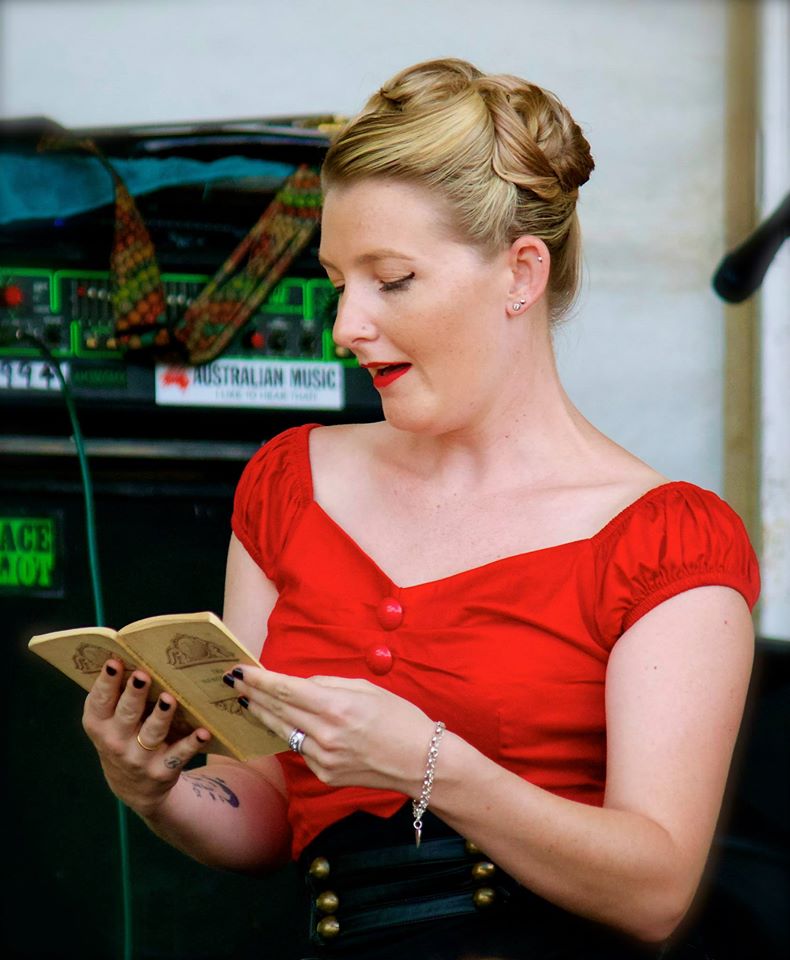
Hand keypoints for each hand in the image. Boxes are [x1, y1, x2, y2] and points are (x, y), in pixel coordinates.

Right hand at [82, 660, 211, 817]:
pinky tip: (203, 732)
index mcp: (99, 725)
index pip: (99, 702)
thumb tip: (130, 652)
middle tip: (144, 675)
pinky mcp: (163, 770)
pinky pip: (179, 754)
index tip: (114, 661)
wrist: (135, 787)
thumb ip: (116, 694)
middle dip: (134, 694)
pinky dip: (192, 743)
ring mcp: (139, 758)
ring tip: (170, 699)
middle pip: (126, 714)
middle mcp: (115, 743)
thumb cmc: (124, 736)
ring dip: (161, 716)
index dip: (106, 682)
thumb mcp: (110, 721)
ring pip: (152, 733)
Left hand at [226, 666, 434, 794]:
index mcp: (336, 707)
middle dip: (254, 694)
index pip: (286, 690)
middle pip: (278, 710)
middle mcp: (325, 734)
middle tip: (235, 683)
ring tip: (249, 701)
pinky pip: (302, 749)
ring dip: (264, 715)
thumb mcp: (367, 688)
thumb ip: (329, 684)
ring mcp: (323, 759)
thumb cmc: (400, 718)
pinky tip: (282, 724)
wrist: (421, 762)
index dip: (259, 679)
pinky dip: (292, 734)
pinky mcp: (325, 775)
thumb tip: (300, 684)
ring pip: (284, 732)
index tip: (240, 671)